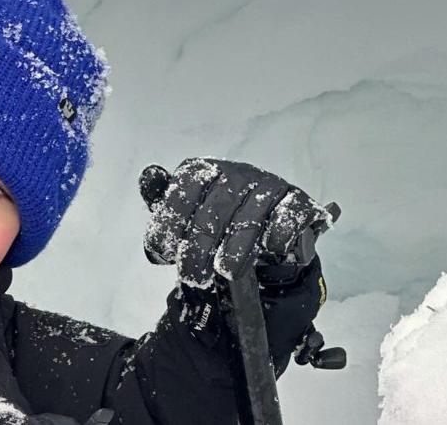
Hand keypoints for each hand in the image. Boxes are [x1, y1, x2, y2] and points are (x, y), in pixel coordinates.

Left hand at [139, 158, 335, 286]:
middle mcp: (236, 173)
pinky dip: (278, 236)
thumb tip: (149, 176)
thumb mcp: (183, 219)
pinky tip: (269, 252)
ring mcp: (268, 185)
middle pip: (215, 209)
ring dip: (236, 249)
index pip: (184, 189)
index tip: (164, 253)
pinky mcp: (297, 201)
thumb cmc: (215, 228)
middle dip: (200, 247)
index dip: (171, 221)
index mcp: (204, 170)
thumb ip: (163, 205)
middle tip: (192, 275)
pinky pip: (288, 217)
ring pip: (250, 217)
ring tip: (226, 273)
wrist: (261, 243)